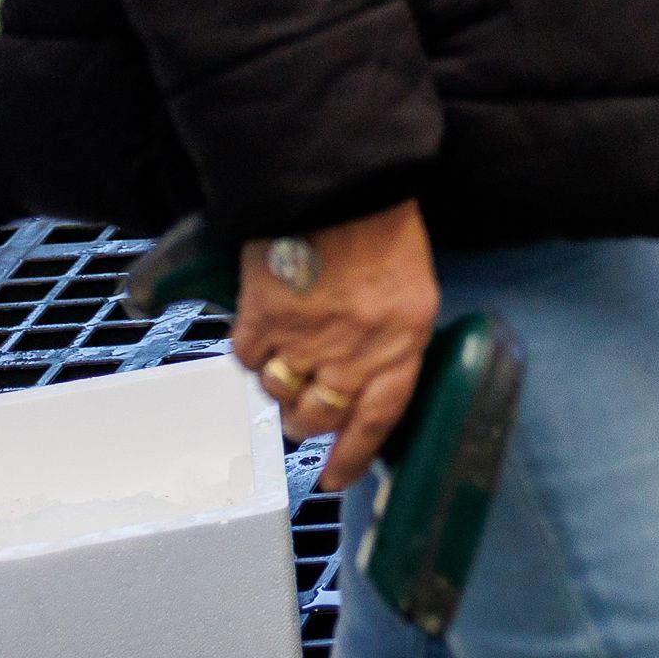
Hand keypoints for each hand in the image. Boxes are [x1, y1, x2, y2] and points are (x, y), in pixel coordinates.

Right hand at [230, 199, 440, 491]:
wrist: (338, 179)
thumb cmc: (381, 228)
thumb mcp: (409, 291)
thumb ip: (390, 342)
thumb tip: (361, 385)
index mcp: (403, 342)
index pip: (378, 420)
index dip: (353, 456)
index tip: (335, 478)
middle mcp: (356, 350)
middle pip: (318, 416)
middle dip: (307, 418)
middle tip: (303, 404)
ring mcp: (308, 337)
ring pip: (278, 392)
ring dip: (278, 381)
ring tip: (286, 350)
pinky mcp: (264, 317)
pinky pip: (248, 358)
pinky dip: (252, 348)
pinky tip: (264, 322)